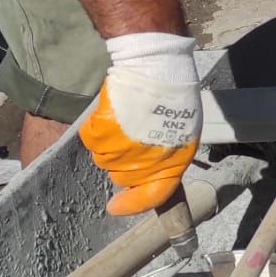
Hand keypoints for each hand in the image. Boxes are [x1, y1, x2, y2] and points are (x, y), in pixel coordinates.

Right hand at [79, 32, 201, 215]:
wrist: (155, 68)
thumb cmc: (174, 97)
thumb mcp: (182, 133)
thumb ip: (166, 159)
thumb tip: (147, 176)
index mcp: (172, 164)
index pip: (152, 197)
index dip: (132, 205)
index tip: (115, 207)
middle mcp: (144, 165)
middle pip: (122, 177)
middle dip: (125, 164)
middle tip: (134, 136)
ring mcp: (120, 152)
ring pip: (104, 159)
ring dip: (112, 144)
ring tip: (128, 119)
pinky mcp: (100, 136)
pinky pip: (93, 140)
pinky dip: (98, 129)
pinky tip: (115, 112)